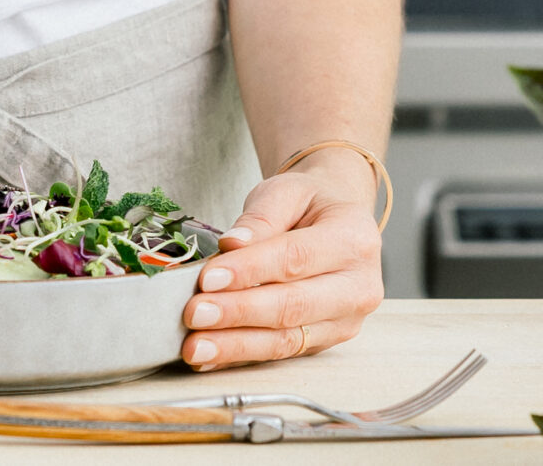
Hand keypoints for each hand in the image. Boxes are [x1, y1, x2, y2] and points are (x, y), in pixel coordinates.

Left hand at [181, 152, 383, 370]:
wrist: (335, 220)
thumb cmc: (309, 204)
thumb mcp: (286, 192)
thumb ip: (261, 217)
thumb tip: (232, 245)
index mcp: (354, 241)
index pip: (295, 258)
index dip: (249, 271)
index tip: (208, 278)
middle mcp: (358, 287)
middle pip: (293, 306)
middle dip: (238, 313)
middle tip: (194, 314)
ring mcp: (344, 321)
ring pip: (286, 339)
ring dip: (236, 346)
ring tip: (195, 346)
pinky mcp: (323, 341)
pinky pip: (279, 353)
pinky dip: (240, 357)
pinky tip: (208, 359)